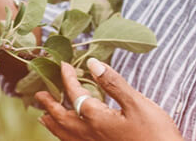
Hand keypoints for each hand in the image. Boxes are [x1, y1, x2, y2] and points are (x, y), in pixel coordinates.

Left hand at [35, 59, 182, 140]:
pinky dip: (64, 137)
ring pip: (65, 135)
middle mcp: (90, 135)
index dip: (68, 78)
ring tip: (43, 116)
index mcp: (97, 118)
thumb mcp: (137, 104)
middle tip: (39, 93)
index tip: (63, 66)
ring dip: (53, 123)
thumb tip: (92, 63)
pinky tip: (67, 136)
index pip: (75, 94)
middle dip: (50, 103)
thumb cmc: (156, 133)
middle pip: (62, 117)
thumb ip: (113, 83)